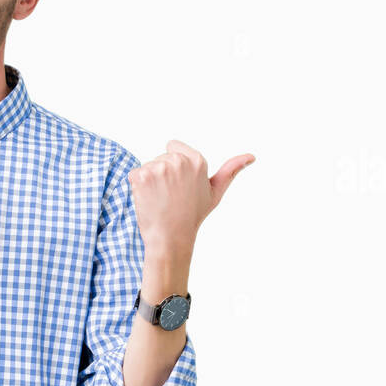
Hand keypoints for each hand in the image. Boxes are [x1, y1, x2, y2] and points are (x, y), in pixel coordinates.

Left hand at [130, 140, 254, 257]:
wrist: (171, 238)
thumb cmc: (192, 216)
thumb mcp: (215, 192)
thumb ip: (231, 170)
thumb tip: (251, 156)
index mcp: (197, 160)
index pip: (173, 146)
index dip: (173, 166)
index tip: (179, 185)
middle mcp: (179, 161)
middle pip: (160, 157)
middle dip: (162, 173)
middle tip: (170, 196)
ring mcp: (160, 167)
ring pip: (147, 166)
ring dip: (149, 181)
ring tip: (160, 199)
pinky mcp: (142, 175)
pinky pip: (134, 174)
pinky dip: (137, 187)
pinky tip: (148, 200)